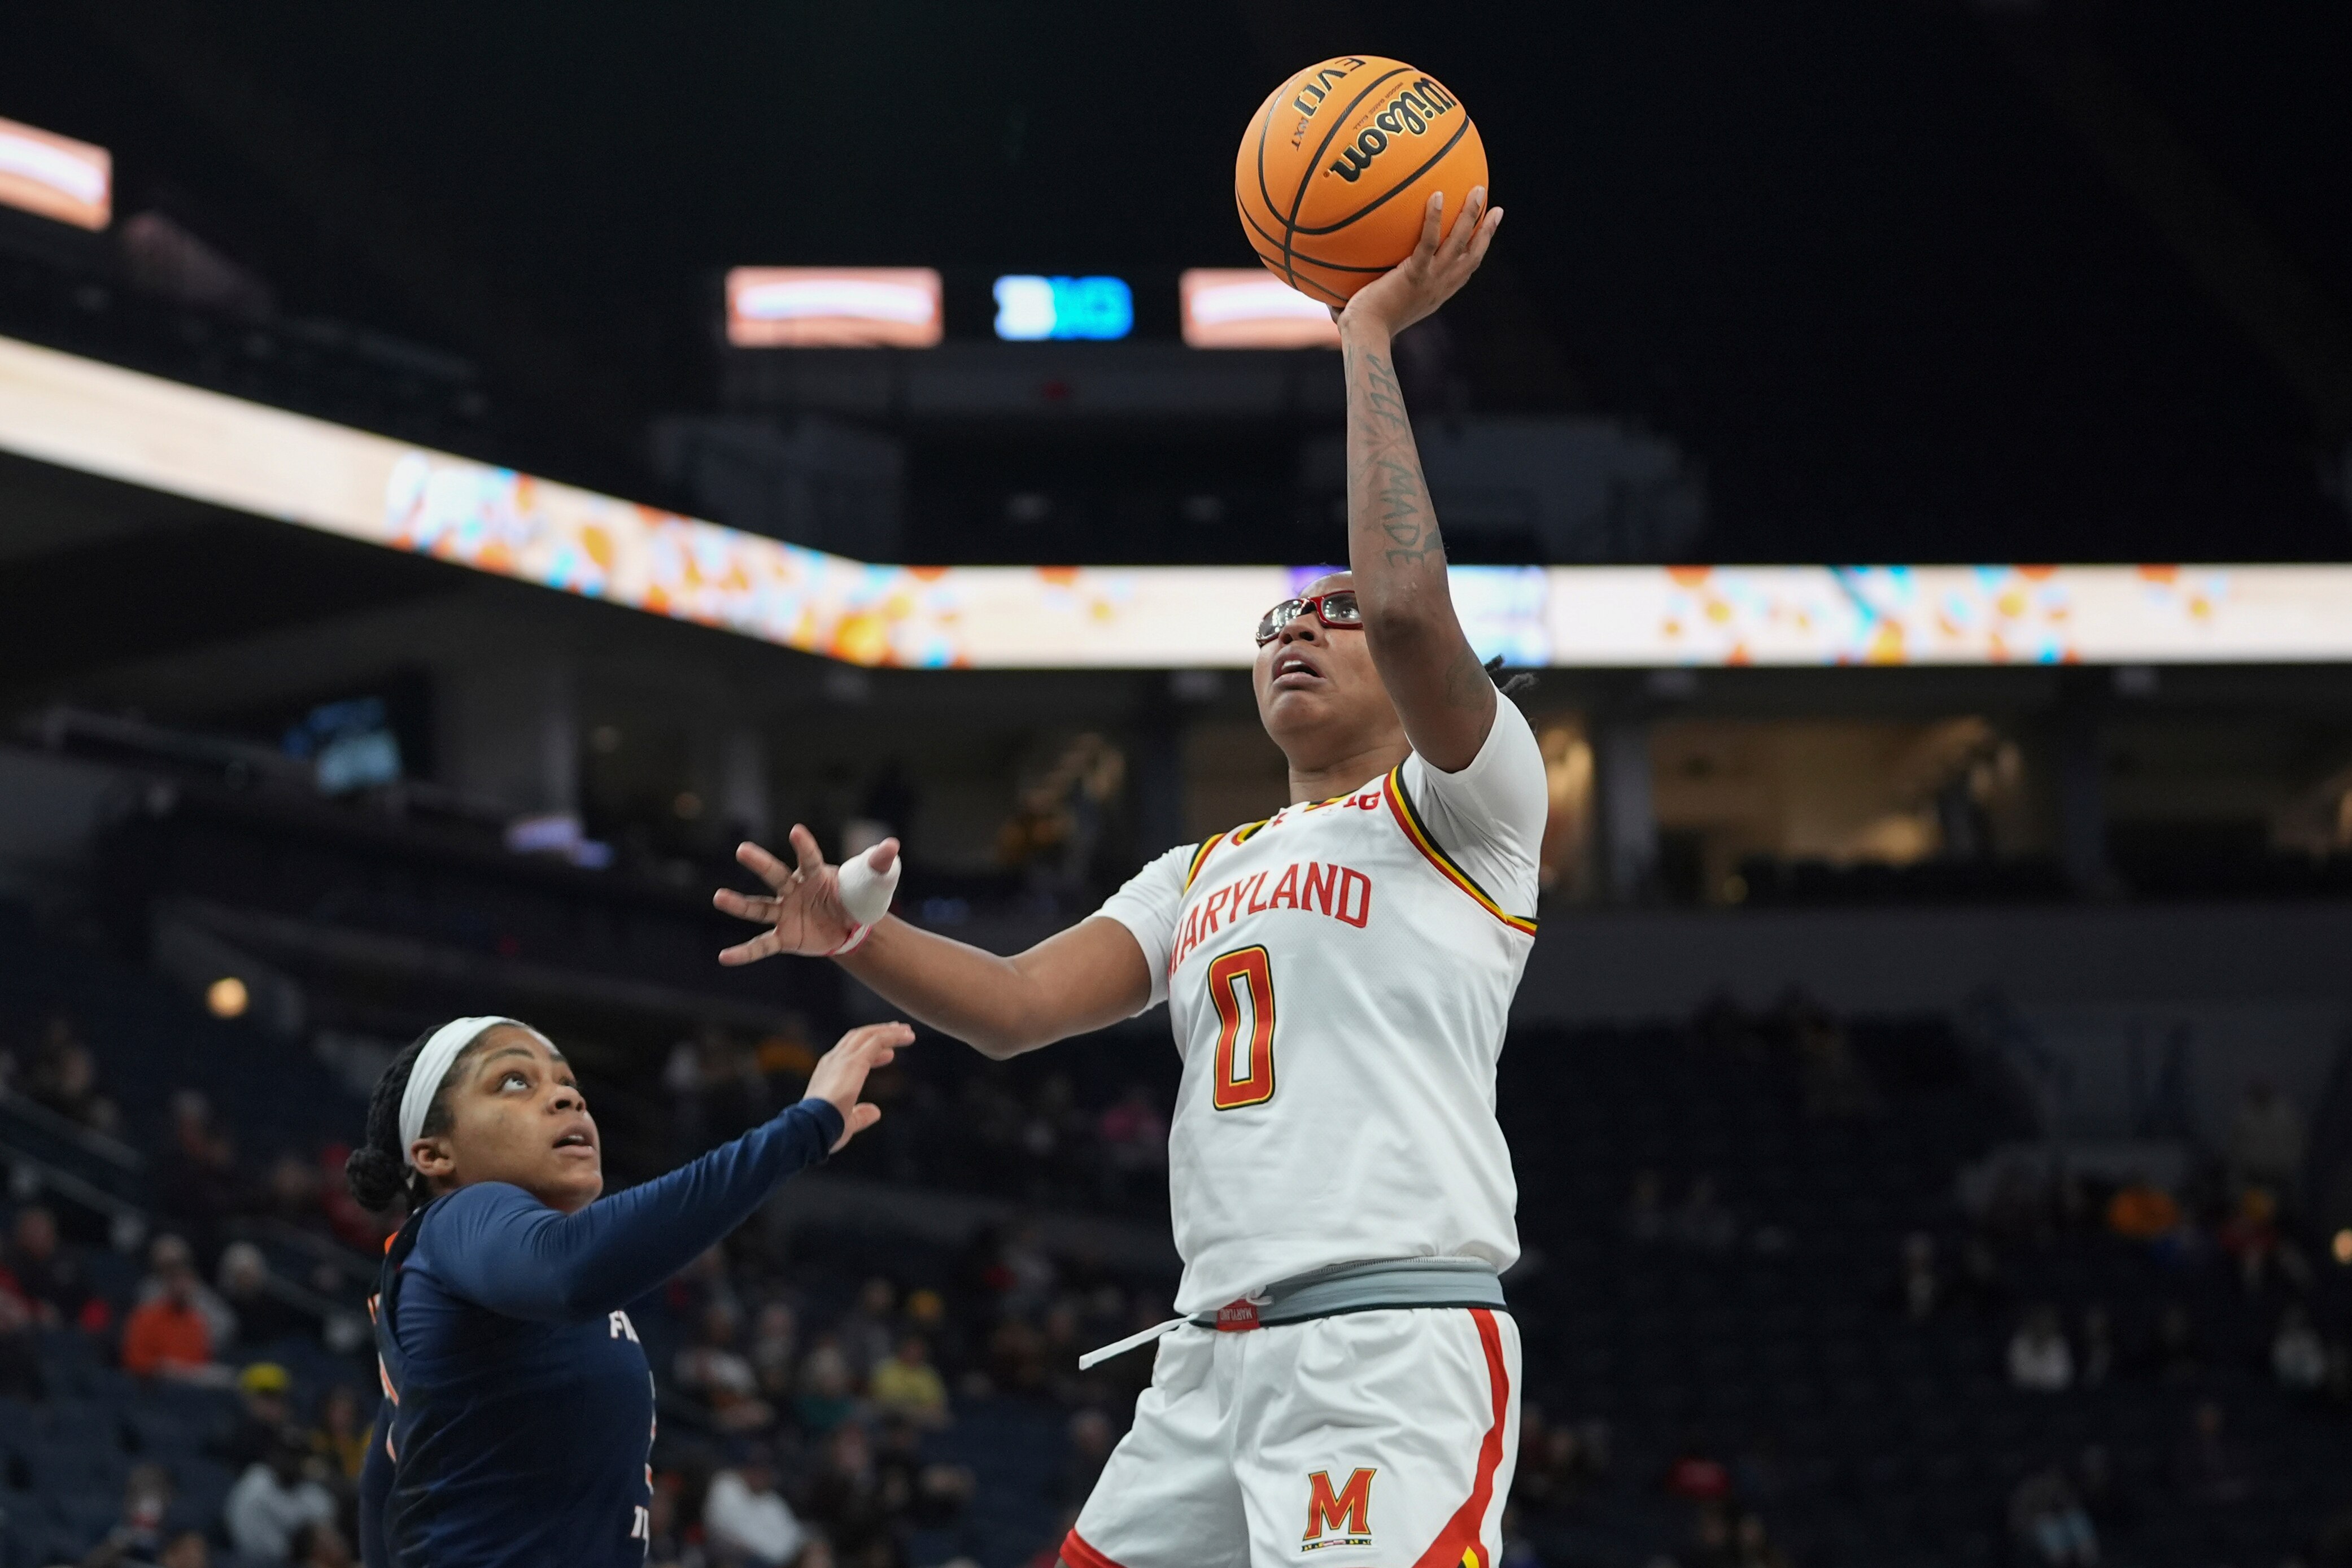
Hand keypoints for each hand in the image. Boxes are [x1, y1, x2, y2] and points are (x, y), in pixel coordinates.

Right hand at [714, 827, 899, 964]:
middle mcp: (794, 889)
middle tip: (742, 849)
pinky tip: (725, 957)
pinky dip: (744, 953)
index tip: (797, 832)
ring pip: (758, 908)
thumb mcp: (874, 881)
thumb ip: (879, 863)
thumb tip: (892, 846)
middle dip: (760, 862)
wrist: (851, 926)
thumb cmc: (858, 896)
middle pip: (775, 875)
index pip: (810, 859)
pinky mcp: (784, 936)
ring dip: (739, 904)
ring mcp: (785, 913)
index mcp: (816, 874)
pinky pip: (762, 945)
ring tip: (719, 897)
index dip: (805, 846)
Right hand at [804, 1022, 913, 1150]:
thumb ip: (861, 1115)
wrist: (812, 1127)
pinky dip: (893, 1036)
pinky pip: (877, 1041)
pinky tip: (908, 1037)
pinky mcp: (854, 1062)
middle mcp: (833, 1061)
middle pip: (858, 1037)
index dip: (871, 1050)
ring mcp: (842, 1059)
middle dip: (879, 1032)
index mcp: (828, 1073)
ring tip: (907, 1031)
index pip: (850, 1053)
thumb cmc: (825, 1129)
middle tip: (899, 1030)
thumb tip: (876, 1112)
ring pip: (869, 1035)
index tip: (889, 1053)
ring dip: (889, 1031)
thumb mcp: (847, 1122)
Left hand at [1332, 185, 1502, 339]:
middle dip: (1487, 231)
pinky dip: (1434, 219)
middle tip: (1497, 209)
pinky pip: (1428, 242)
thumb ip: (1366, 287)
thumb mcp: (1372, 305)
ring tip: (1478, 190)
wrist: (1365, 337)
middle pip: (1472, 255)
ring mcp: (1431, 281)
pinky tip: (1436, 194)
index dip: (1477, 252)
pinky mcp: (1415, 275)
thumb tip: (1338, 275)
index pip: (1462, 271)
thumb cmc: (1362, 328)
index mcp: (1435, 295)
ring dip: (1471, 216)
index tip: (1485, 235)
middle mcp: (1440, 287)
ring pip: (1460, 243)